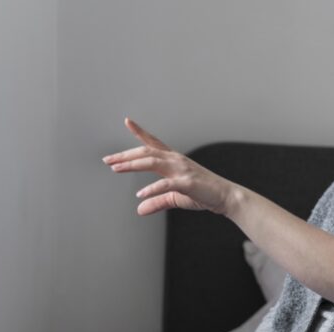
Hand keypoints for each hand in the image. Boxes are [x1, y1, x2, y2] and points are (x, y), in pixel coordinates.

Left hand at [103, 118, 233, 215]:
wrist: (225, 197)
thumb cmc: (203, 194)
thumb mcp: (175, 198)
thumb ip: (157, 201)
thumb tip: (139, 209)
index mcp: (174, 160)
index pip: (154, 142)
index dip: (140, 132)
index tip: (127, 121)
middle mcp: (176, 160)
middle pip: (146, 152)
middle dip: (125, 155)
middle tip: (108, 159)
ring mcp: (181, 170)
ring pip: (152, 161)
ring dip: (132, 164)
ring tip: (116, 168)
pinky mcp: (187, 183)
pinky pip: (166, 184)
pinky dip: (152, 189)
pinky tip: (140, 194)